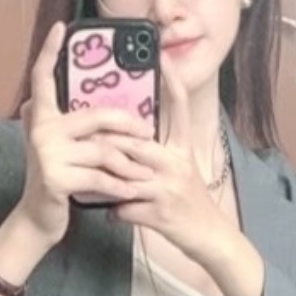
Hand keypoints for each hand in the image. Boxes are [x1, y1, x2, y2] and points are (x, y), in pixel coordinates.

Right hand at [17, 21, 154, 246]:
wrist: (39, 219)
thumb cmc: (59, 180)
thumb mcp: (64, 149)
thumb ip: (75, 126)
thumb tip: (101, 102)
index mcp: (42, 117)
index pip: (43, 77)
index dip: (50, 51)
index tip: (61, 27)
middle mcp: (40, 129)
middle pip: (96, 116)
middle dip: (128, 126)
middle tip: (148, 134)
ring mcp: (46, 153)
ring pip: (103, 150)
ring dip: (129, 163)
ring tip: (145, 172)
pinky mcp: (55, 178)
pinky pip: (98, 176)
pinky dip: (118, 186)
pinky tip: (130, 191)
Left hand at [100, 54, 232, 267]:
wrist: (210, 236)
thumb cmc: (190, 202)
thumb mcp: (182, 169)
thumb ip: (158, 152)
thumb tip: (127, 140)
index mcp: (183, 149)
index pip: (179, 110)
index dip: (173, 83)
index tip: (162, 59)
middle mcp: (176, 164)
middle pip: (135, 143)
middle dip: (107, 141)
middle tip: (85, 136)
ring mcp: (167, 189)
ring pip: (124, 176)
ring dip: (103, 177)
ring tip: (86, 175)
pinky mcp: (159, 214)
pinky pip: (125, 209)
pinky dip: (115, 212)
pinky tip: (110, 213)